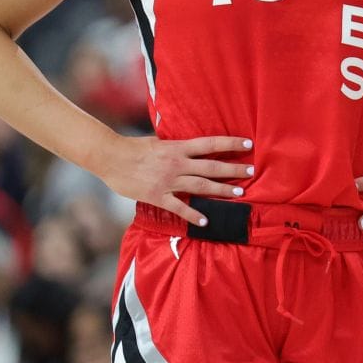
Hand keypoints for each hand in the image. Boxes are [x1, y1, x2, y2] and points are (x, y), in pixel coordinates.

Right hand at [95, 133, 253, 226]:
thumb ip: (175, 145)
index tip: (248, 144)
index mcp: (178, 147)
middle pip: (212, 167)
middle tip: (252, 171)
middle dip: (234, 169)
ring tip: (239, 193)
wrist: (110, 157)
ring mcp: (168, 181)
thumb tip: (188, 145)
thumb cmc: (133, 147)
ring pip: (201, 186)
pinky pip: (179, 207)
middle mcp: (177, 164)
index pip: (210, 143)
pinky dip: (193, 214)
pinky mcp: (157, 196)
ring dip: (221, 190)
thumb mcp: (158, 141)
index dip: (230, 143)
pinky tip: (205, 221)